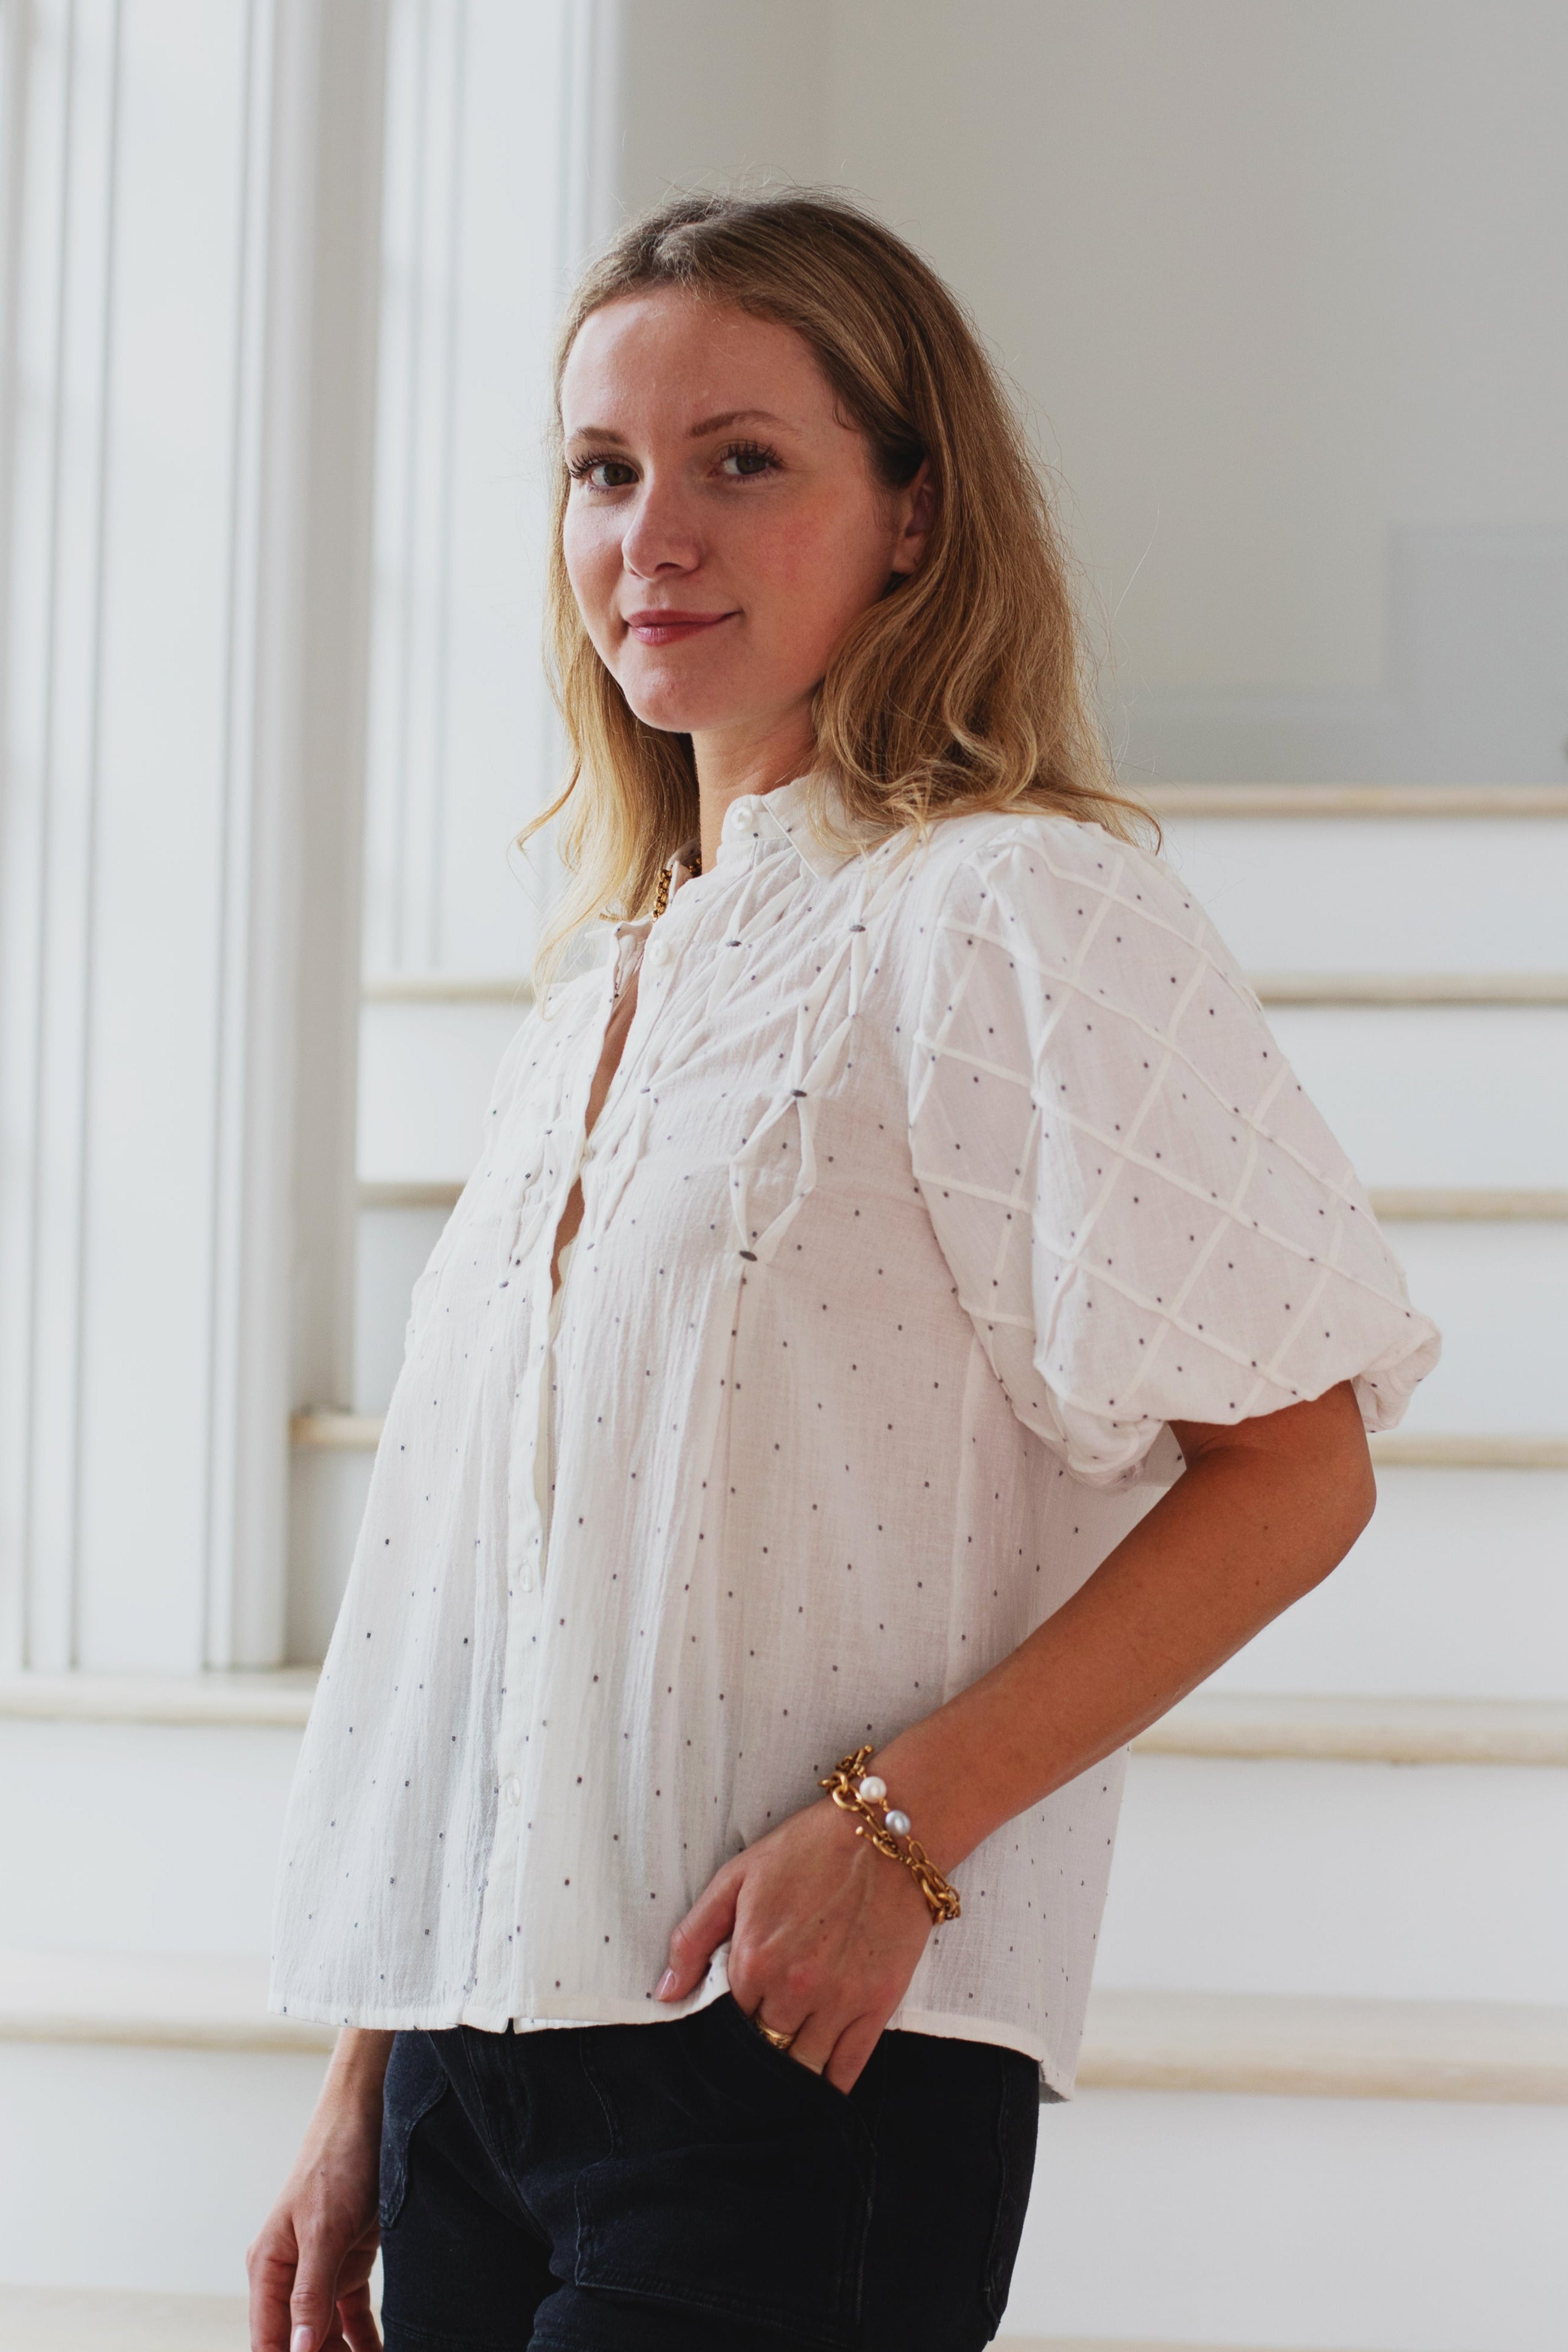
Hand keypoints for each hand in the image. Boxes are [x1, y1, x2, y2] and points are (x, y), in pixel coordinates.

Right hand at [248, 2041, 387, 2351]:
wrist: (369, 2118)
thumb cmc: (336, 2163)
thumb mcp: (323, 2230)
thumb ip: (309, 2292)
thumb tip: (298, 2351)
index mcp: (269, 2268)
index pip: (269, 2341)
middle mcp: (289, 2276)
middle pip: (300, 2343)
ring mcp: (320, 2272)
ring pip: (326, 2336)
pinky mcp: (349, 2265)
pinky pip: (353, 2318)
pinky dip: (365, 2341)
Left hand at [656, 1796, 933, 2091]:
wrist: (886, 1835)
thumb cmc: (808, 1850)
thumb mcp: (737, 1877)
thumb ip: (694, 1937)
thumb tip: (666, 1994)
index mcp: (754, 1959)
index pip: (725, 2025)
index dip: (724, 2029)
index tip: (728, 2029)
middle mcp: (794, 1989)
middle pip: (763, 2049)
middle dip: (757, 2050)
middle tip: (756, 2047)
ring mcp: (839, 2001)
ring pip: (802, 2066)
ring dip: (790, 2070)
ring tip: (783, 2067)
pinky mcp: (878, 2004)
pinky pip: (848, 2068)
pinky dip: (831, 2085)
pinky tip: (819, 2085)